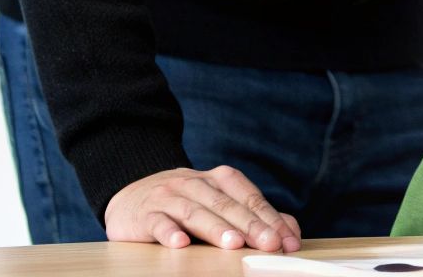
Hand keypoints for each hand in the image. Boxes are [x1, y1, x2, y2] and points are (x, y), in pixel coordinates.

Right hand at [104, 164, 302, 250]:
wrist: (131, 193)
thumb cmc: (185, 202)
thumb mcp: (219, 202)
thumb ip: (254, 216)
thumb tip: (291, 231)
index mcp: (218, 179)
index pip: (249, 197)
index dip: (270, 218)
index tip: (288, 241)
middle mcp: (195, 183)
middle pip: (226, 205)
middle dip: (251, 225)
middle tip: (270, 244)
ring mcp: (168, 197)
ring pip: (195, 212)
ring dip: (216, 228)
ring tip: (234, 244)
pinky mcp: (144, 215)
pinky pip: (158, 223)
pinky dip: (169, 232)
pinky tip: (181, 244)